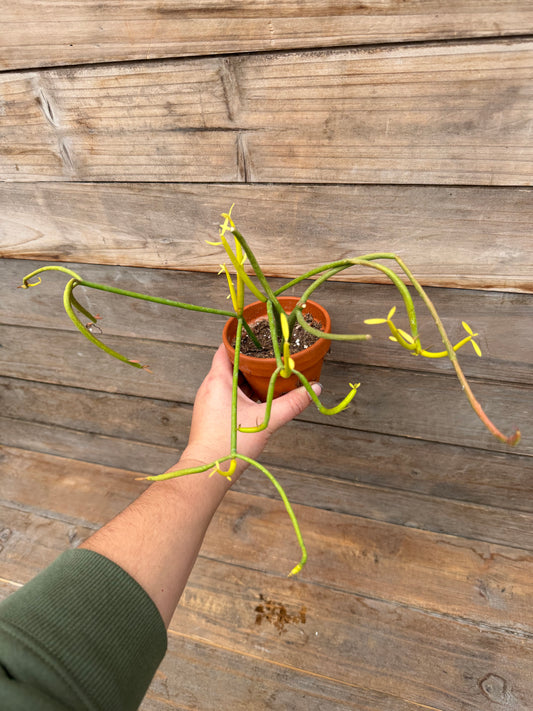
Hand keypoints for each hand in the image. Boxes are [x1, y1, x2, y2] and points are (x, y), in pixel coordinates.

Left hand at [178, 344, 320, 481]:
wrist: (208, 469)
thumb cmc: (230, 444)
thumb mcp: (266, 420)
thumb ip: (292, 404)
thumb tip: (314, 389)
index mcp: (218, 380)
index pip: (226, 348)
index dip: (242, 340)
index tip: (259, 336)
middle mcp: (209, 386)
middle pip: (230, 363)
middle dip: (251, 359)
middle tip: (271, 355)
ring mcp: (209, 400)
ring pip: (230, 380)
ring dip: (248, 377)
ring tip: (269, 374)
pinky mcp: (211, 412)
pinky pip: (227, 393)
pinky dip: (242, 391)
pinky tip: (258, 398)